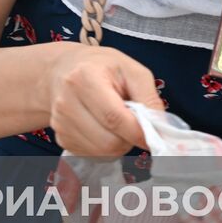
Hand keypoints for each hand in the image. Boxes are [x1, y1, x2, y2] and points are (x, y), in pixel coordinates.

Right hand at [47, 45, 163, 156]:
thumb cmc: (101, 67)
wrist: (62, 70)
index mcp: (84, 79)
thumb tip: (161, 129)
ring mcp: (60, 123)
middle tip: (132, 124)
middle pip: (108, 142)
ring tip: (117, 125)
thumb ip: (149, 97)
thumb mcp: (131, 70)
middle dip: (128, 139)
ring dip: (117, 145)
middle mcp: (66, 103)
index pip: (114, 118)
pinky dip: (104, 148)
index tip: (155, 135)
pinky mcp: (61, 138)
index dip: (139, 132)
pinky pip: (92, 155)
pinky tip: (102, 129)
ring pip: (101, 153)